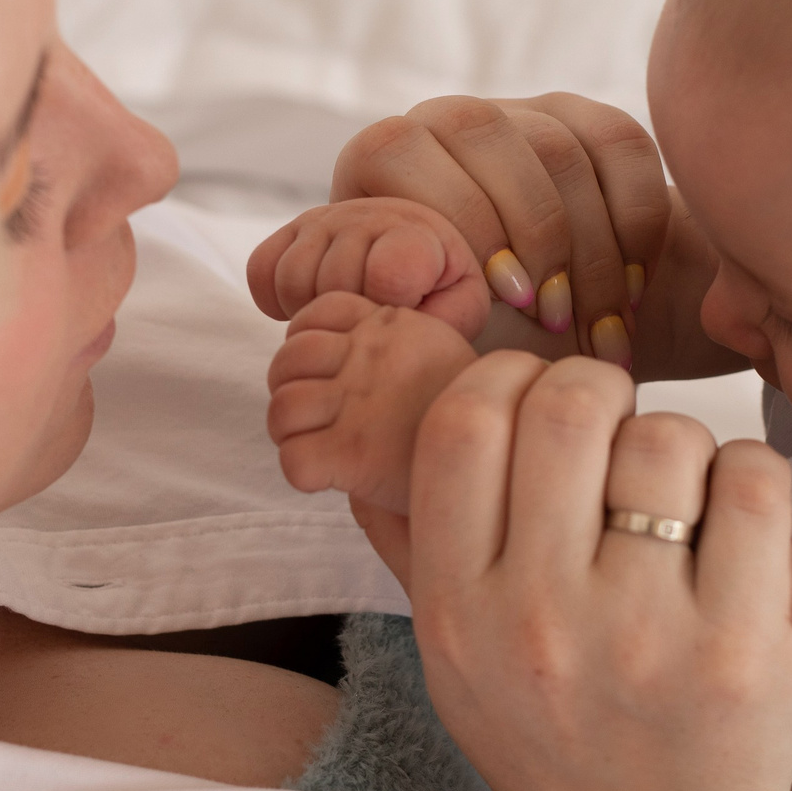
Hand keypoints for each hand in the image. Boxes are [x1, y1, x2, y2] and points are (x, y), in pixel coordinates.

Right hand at [246, 197, 489, 342]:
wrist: (411, 260)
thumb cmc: (440, 288)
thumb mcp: (462, 303)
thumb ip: (452, 311)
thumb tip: (414, 307)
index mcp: (420, 216)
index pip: (388, 268)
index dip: (393, 301)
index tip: (407, 305)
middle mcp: (368, 201)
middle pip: (335, 280)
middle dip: (354, 312)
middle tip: (377, 313)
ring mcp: (325, 213)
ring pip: (293, 279)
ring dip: (316, 310)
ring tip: (350, 308)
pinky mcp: (288, 227)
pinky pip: (261, 272)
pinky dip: (280, 302)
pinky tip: (317, 302)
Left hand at [265, 293, 478, 516]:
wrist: (510, 456)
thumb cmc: (474, 413)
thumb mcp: (440, 349)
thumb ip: (394, 344)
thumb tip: (345, 345)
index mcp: (390, 323)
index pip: (312, 312)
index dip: (303, 343)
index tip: (322, 374)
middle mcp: (371, 354)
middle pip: (288, 359)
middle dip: (288, 388)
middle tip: (313, 418)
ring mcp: (359, 402)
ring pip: (281, 408)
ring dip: (289, 433)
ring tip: (319, 447)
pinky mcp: (352, 453)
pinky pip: (293, 459)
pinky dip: (302, 472)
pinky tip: (330, 478)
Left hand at [331, 94, 671, 363]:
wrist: (552, 334)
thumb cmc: (459, 342)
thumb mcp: (397, 334)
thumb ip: (344, 305)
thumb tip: (276, 286)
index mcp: (379, 163)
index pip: (397, 150)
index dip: (454, 222)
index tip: (499, 304)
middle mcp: (444, 123)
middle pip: (484, 134)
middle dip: (530, 235)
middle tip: (555, 322)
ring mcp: (521, 115)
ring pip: (559, 149)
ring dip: (588, 249)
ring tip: (597, 330)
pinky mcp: (590, 121)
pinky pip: (621, 146)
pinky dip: (633, 226)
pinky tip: (632, 294)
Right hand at [403, 351, 791, 790]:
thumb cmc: (554, 744)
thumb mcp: (452, 661)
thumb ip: (415, 547)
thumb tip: (369, 434)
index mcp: (456, 610)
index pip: (462, 422)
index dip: (507, 379)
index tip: (537, 401)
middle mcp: (537, 619)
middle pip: (566, 404)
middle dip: (599, 391)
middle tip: (616, 430)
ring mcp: (640, 633)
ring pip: (665, 438)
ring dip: (678, 446)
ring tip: (676, 499)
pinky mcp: (738, 648)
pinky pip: (752, 483)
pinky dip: (747, 476)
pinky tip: (732, 519)